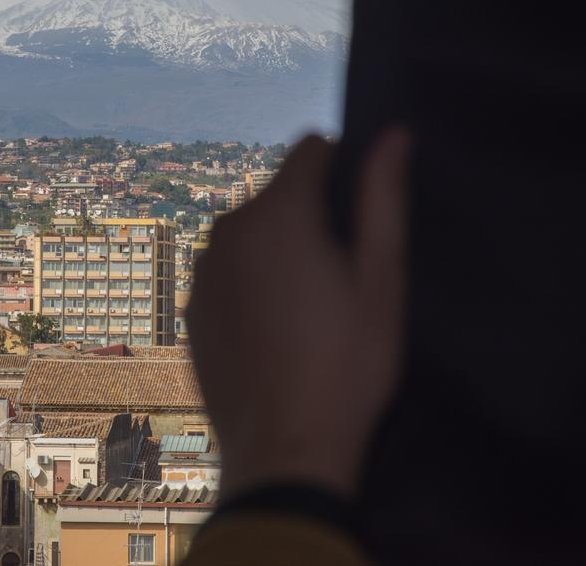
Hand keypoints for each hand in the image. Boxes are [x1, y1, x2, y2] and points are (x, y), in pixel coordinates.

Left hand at [189, 130, 411, 499]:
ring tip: (312, 311)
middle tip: (343, 277)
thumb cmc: (346, 366)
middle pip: (279, 193)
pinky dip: (252, 286)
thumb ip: (383, 199)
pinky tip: (279, 333)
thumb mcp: (381, 281)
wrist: (284, 451)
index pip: (311, 148)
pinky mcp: (192, 308)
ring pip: (252, 235)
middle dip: (311, 216)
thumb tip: (393, 134)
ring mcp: (203, 271)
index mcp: (278, 213)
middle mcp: (229, 230)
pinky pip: (229, 274)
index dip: (343, 168)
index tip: (360, 216)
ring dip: (279, 251)